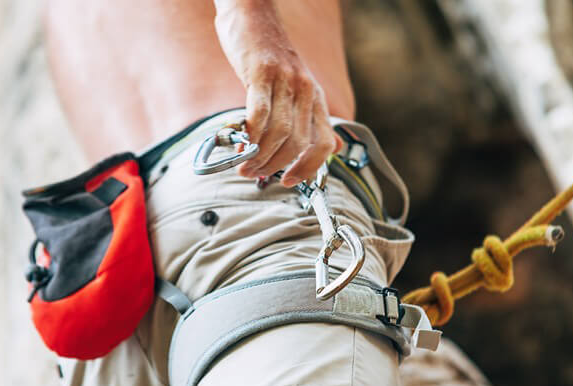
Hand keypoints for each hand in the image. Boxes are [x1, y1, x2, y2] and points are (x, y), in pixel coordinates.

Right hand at [214, 0, 338, 186]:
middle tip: (254, 174)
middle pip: (297, 143)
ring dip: (259, 156)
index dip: (308, 168)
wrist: (253, 13)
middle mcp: (306, 91)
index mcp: (316, 98)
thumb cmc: (269, 55)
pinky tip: (240, 143)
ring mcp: (285, 81)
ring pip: (278, 132)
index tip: (288, 180)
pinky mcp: (262, 72)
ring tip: (244, 165)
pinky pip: (259, 112)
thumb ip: (311, 119)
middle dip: (275, 166)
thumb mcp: (298, 86)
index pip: (324, 144)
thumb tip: (333, 149)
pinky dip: (250, 134)